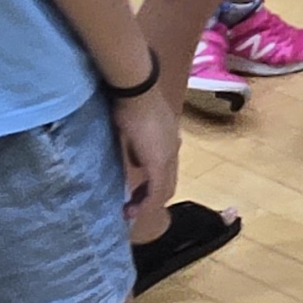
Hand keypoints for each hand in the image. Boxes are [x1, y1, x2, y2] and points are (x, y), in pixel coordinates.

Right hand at [116, 84, 179, 239]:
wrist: (136, 90)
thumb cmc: (129, 101)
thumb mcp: (131, 125)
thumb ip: (134, 143)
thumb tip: (133, 159)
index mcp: (168, 139)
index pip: (164, 168)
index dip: (151, 183)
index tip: (135, 193)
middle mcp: (172, 148)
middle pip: (167, 182)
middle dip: (150, 198)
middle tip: (132, 207)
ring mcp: (168, 156)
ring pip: (164, 189)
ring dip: (148, 203)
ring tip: (131, 212)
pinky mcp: (160, 162)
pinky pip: (157, 191)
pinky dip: (148, 204)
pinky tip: (136, 210)